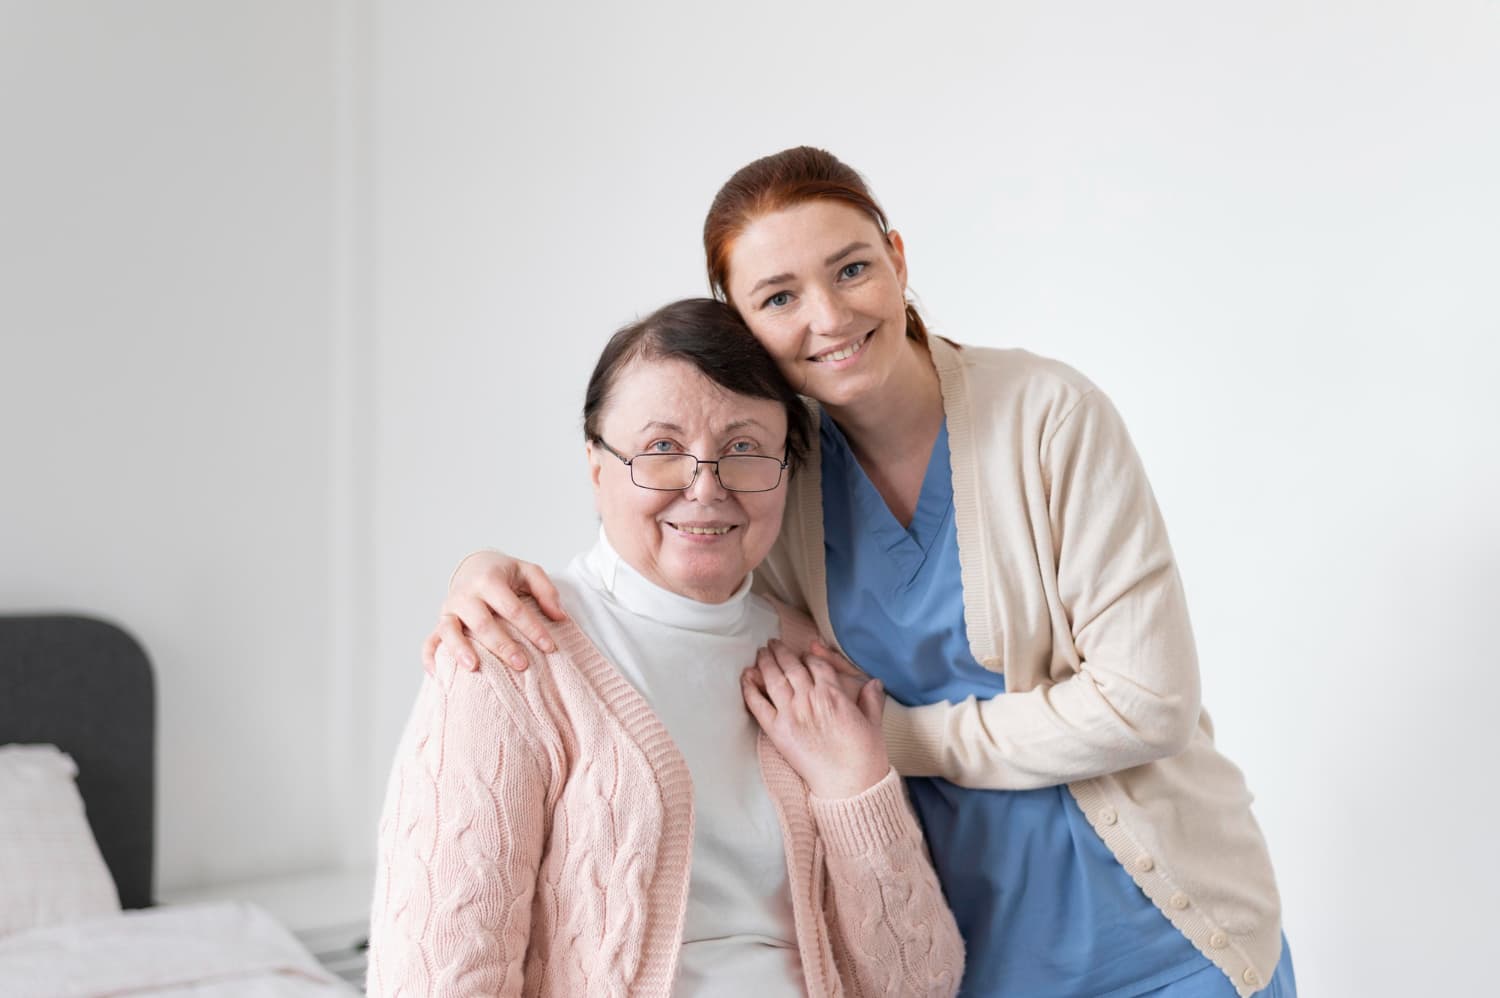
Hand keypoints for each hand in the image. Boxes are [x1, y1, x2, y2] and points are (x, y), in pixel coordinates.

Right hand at [420, 550, 566, 674]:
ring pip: (450, 630)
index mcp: (489, 580)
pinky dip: (429, 657)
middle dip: (502, 645)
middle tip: (522, 664)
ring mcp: (449, 609)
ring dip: (460, 649)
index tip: (549, 647)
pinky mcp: (440, 622)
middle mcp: (465, 594)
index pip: (512, 608)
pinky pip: (430, 641)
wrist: (474, 565)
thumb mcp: (528, 572)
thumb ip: (546, 591)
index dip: (532, 628)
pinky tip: (437, 675)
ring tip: (474, 667)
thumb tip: (559, 617)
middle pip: (482, 622)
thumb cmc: (505, 574)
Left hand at [741, 639, 889, 798]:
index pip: (815, 663)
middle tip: (773, 644)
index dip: (808, 655)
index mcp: (833, 693)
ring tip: (761, 653)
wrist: (850, 783)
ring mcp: (791, 713)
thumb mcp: (873, 723)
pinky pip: (758, 704)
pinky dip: (750, 688)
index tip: (803, 654)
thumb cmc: (865, 755)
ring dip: (765, 662)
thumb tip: (875, 682)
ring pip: (773, 678)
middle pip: (791, 665)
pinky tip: (746, 676)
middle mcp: (810, 698)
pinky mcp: (777, 731)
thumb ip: (871, 699)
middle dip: (781, 651)